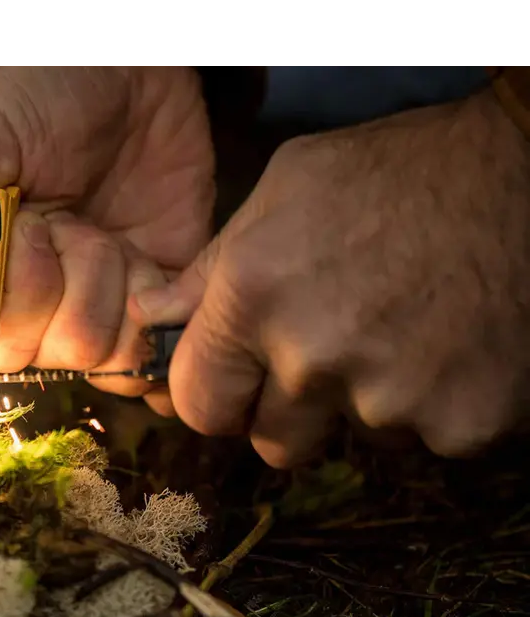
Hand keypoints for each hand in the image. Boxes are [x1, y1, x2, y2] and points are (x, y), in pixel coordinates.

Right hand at [0, 63, 213, 400]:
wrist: (124, 65)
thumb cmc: (34, 100)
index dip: (23, 294)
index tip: (32, 225)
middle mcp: (35, 308)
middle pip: (58, 354)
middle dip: (74, 284)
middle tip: (73, 223)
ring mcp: (97, 305)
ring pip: (109, 352)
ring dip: (117, 285)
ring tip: (109, 233)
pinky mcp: (155, 298)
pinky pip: (160, 348)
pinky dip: (163, 311)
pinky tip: (147, 260)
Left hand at [130, 86, 529, 465]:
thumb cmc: (397, 172)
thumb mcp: (284, 192)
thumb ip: (210, 270)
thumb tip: (154, 321)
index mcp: (253, 299)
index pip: (199, 405)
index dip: (217, 397)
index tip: (237, 384)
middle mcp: (311, 360)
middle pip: (272, 443)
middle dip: (289, 412)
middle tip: (329, 356)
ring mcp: (390, 400)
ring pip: (352, 441)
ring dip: (365, 404)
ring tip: (399, 331)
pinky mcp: (462, 424)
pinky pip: (424, 441)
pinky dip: (433, 406)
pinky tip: (447, 346)